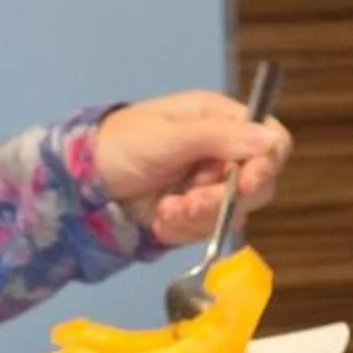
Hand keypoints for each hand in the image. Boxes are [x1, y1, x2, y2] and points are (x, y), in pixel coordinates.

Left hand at [94, 91, 292, 247]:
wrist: (81, 182)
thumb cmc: (122, 144)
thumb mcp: (169, 136)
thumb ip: (219, 137)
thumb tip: (272, 140)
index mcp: (222, 121)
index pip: (272, 142)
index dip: (266, 164)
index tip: (243, 184)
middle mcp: (224, 153)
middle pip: (257, 184)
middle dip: (221, 199)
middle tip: (187, 201)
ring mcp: (211, 185)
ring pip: (234, 212)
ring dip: (199, 217)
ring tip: (164, 211)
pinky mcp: (196, 213)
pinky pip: (209, 230)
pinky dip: (184, 230)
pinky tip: (159, 220)